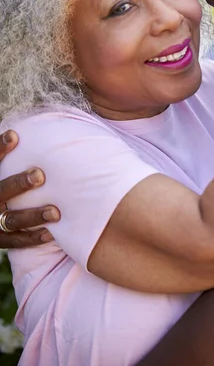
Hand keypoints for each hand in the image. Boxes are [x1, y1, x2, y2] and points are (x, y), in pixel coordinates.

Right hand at [0, 130, 58, 247]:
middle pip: (0, 190)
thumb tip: (33, 124)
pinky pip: (15, 241)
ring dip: (33, 215)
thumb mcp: (5, 168)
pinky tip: (51, 232)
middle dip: (19, 182)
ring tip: (56, 212)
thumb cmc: (7, 186)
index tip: (14, 134)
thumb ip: (17, 156)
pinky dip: (32, 237)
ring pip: (11, 219)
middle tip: (40, 175)